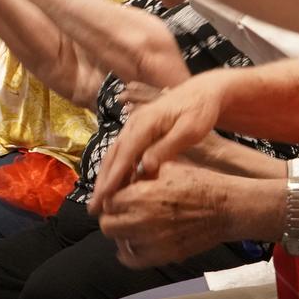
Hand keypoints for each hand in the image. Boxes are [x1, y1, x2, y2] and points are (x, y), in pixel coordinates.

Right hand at [90, 71, 225, 213]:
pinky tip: (116, 183)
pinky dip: (116, 168)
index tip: (103, 198)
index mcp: (145, 123)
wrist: (205, 91)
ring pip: (115, 153)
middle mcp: (134, 123)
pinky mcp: (139, 129)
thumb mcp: (189, 131)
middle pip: (113, 155)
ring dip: (106, 176)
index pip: (124, 155)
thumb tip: (144, 168)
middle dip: (102, 182)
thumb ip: (166, 148)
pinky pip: (123, 151)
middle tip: (93, 207)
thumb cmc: (200, 111)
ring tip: (100, 199)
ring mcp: (134, 125)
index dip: (112, 178)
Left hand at [97, 158, 239, 266]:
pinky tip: (132, 244)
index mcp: (139, 196)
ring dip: (121, 234)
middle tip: (122, 211)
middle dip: (112, 216)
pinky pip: (132, 261)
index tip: (119, 195)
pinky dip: (128, 253)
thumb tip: (123, 177)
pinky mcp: (163, 256)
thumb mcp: (167, 166)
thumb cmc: (198, 181)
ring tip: (131, 225)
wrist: (225, 208)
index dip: (111, 197)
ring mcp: (151, 242)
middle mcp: (141, 221)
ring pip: (119, 243)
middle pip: (107, 225)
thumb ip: (141, 174)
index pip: (107, 202)